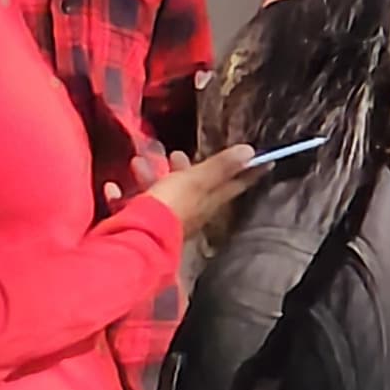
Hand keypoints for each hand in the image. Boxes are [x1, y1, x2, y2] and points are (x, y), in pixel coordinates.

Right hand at [140, 143, 257, 240]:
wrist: (138, 237)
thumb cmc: (172, 206)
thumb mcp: (197, 181)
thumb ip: (221, 167)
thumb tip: (250, 151)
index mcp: (210, 201)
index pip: (236, 183)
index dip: (250, 171)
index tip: (266, 161)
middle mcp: (195, 211)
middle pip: (198, 186)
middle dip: (190, 168)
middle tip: (178, 154)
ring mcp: (172, 219)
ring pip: (169, 191)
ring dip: (158, 175)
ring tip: (145, 161)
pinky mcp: (149, 222)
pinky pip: (144, 202)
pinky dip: (135, 188)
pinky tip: (123, 179)